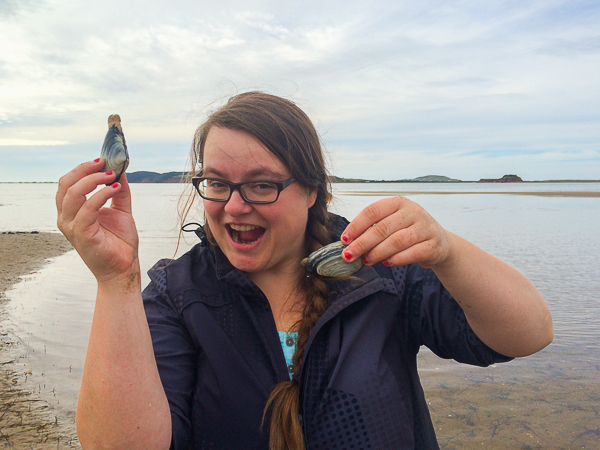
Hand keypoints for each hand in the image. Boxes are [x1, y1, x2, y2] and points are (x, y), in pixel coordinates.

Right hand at [56, 159, 138, 282]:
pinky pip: (87, 209)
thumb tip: (121, 169)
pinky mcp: (81, 234)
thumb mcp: (121, 210)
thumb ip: (119, 191)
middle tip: (104, 163)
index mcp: (72, 211)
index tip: (101, 160)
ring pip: (73, 194)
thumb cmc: (119, 242)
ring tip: (112, 176)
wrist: (123, 267)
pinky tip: (115, 189)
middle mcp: (66, 218)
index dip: (82, 169)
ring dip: (93, 180)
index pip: (67, 183)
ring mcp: (71, 227)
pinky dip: (101, 195)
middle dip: (84, 170)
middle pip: (66, 185)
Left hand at [340, 196, 451, 268]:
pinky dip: (397, 259)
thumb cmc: (409, 231)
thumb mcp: (393, 223)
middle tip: (349, 256)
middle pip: (382, 228)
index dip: (356, 226)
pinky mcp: (434, 245)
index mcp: (399, 202)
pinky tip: (386, 263)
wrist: (439, 242)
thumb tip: (349, 243)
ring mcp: (425, 227)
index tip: (344, 240)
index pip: (373, 211)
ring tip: (366, 261)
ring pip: (397, 241)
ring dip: (377, 252)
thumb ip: (374, 229)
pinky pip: (412, 253)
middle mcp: (413, 211)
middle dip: (362, 243)